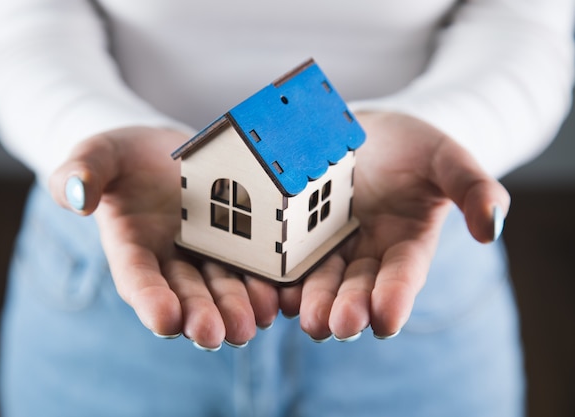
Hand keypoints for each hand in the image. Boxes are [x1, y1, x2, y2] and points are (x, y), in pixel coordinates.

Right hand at [49, 127, 278, 349]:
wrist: (165, 150)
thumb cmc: (124, 155)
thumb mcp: (98, 153)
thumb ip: (81, 173)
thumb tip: (77, 196)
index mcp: (132, 247)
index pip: (137, 278)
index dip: (149, 300)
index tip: (164, 319)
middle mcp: (171, 260)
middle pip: (186, 292)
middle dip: (200, 314)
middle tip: (214, 334)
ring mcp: (207, 253)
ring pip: (223, 286)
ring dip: (238, 307)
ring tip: (256, 321)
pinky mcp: (237, 243)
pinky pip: (254, 265)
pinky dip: (268, 283)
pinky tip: (283, 296)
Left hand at [282, 112, 509, 340]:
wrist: (368, 131)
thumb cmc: (414, 147)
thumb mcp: (447, 158)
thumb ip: (474, 188)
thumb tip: (493, 226)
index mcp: (407, 244)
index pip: (403, 277)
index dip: (395, 297)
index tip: (386, 319)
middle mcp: (366, 254)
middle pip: (356, 288)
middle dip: (347, 308)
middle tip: (336, 326)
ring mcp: (330, 246)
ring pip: (319, 281)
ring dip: (310, 301)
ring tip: (300, 313)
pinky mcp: (299, 234)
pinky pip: (286, 259)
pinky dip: (277, 277)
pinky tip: (265, 288)